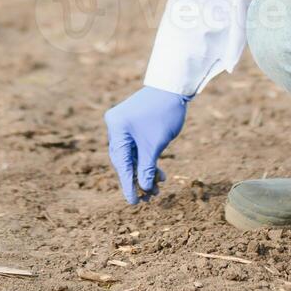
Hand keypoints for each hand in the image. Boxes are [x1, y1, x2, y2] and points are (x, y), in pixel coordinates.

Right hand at [104, 86, 189, 203]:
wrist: (174, 87)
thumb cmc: (163, 113)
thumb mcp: (155, 145)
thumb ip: (147, 168)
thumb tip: (144, 189)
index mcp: (116, 129)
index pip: (121, 163)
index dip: (128, 185)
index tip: (134, 203)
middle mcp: (116, 127)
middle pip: (125, 161)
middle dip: (138, 180)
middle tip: (149, 198)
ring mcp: (124, 125)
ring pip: (133, 156)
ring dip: (145, 172)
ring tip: (158, 189)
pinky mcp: (134, 125)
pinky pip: (138, 147)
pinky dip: (147, 160)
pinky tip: (159, 173)